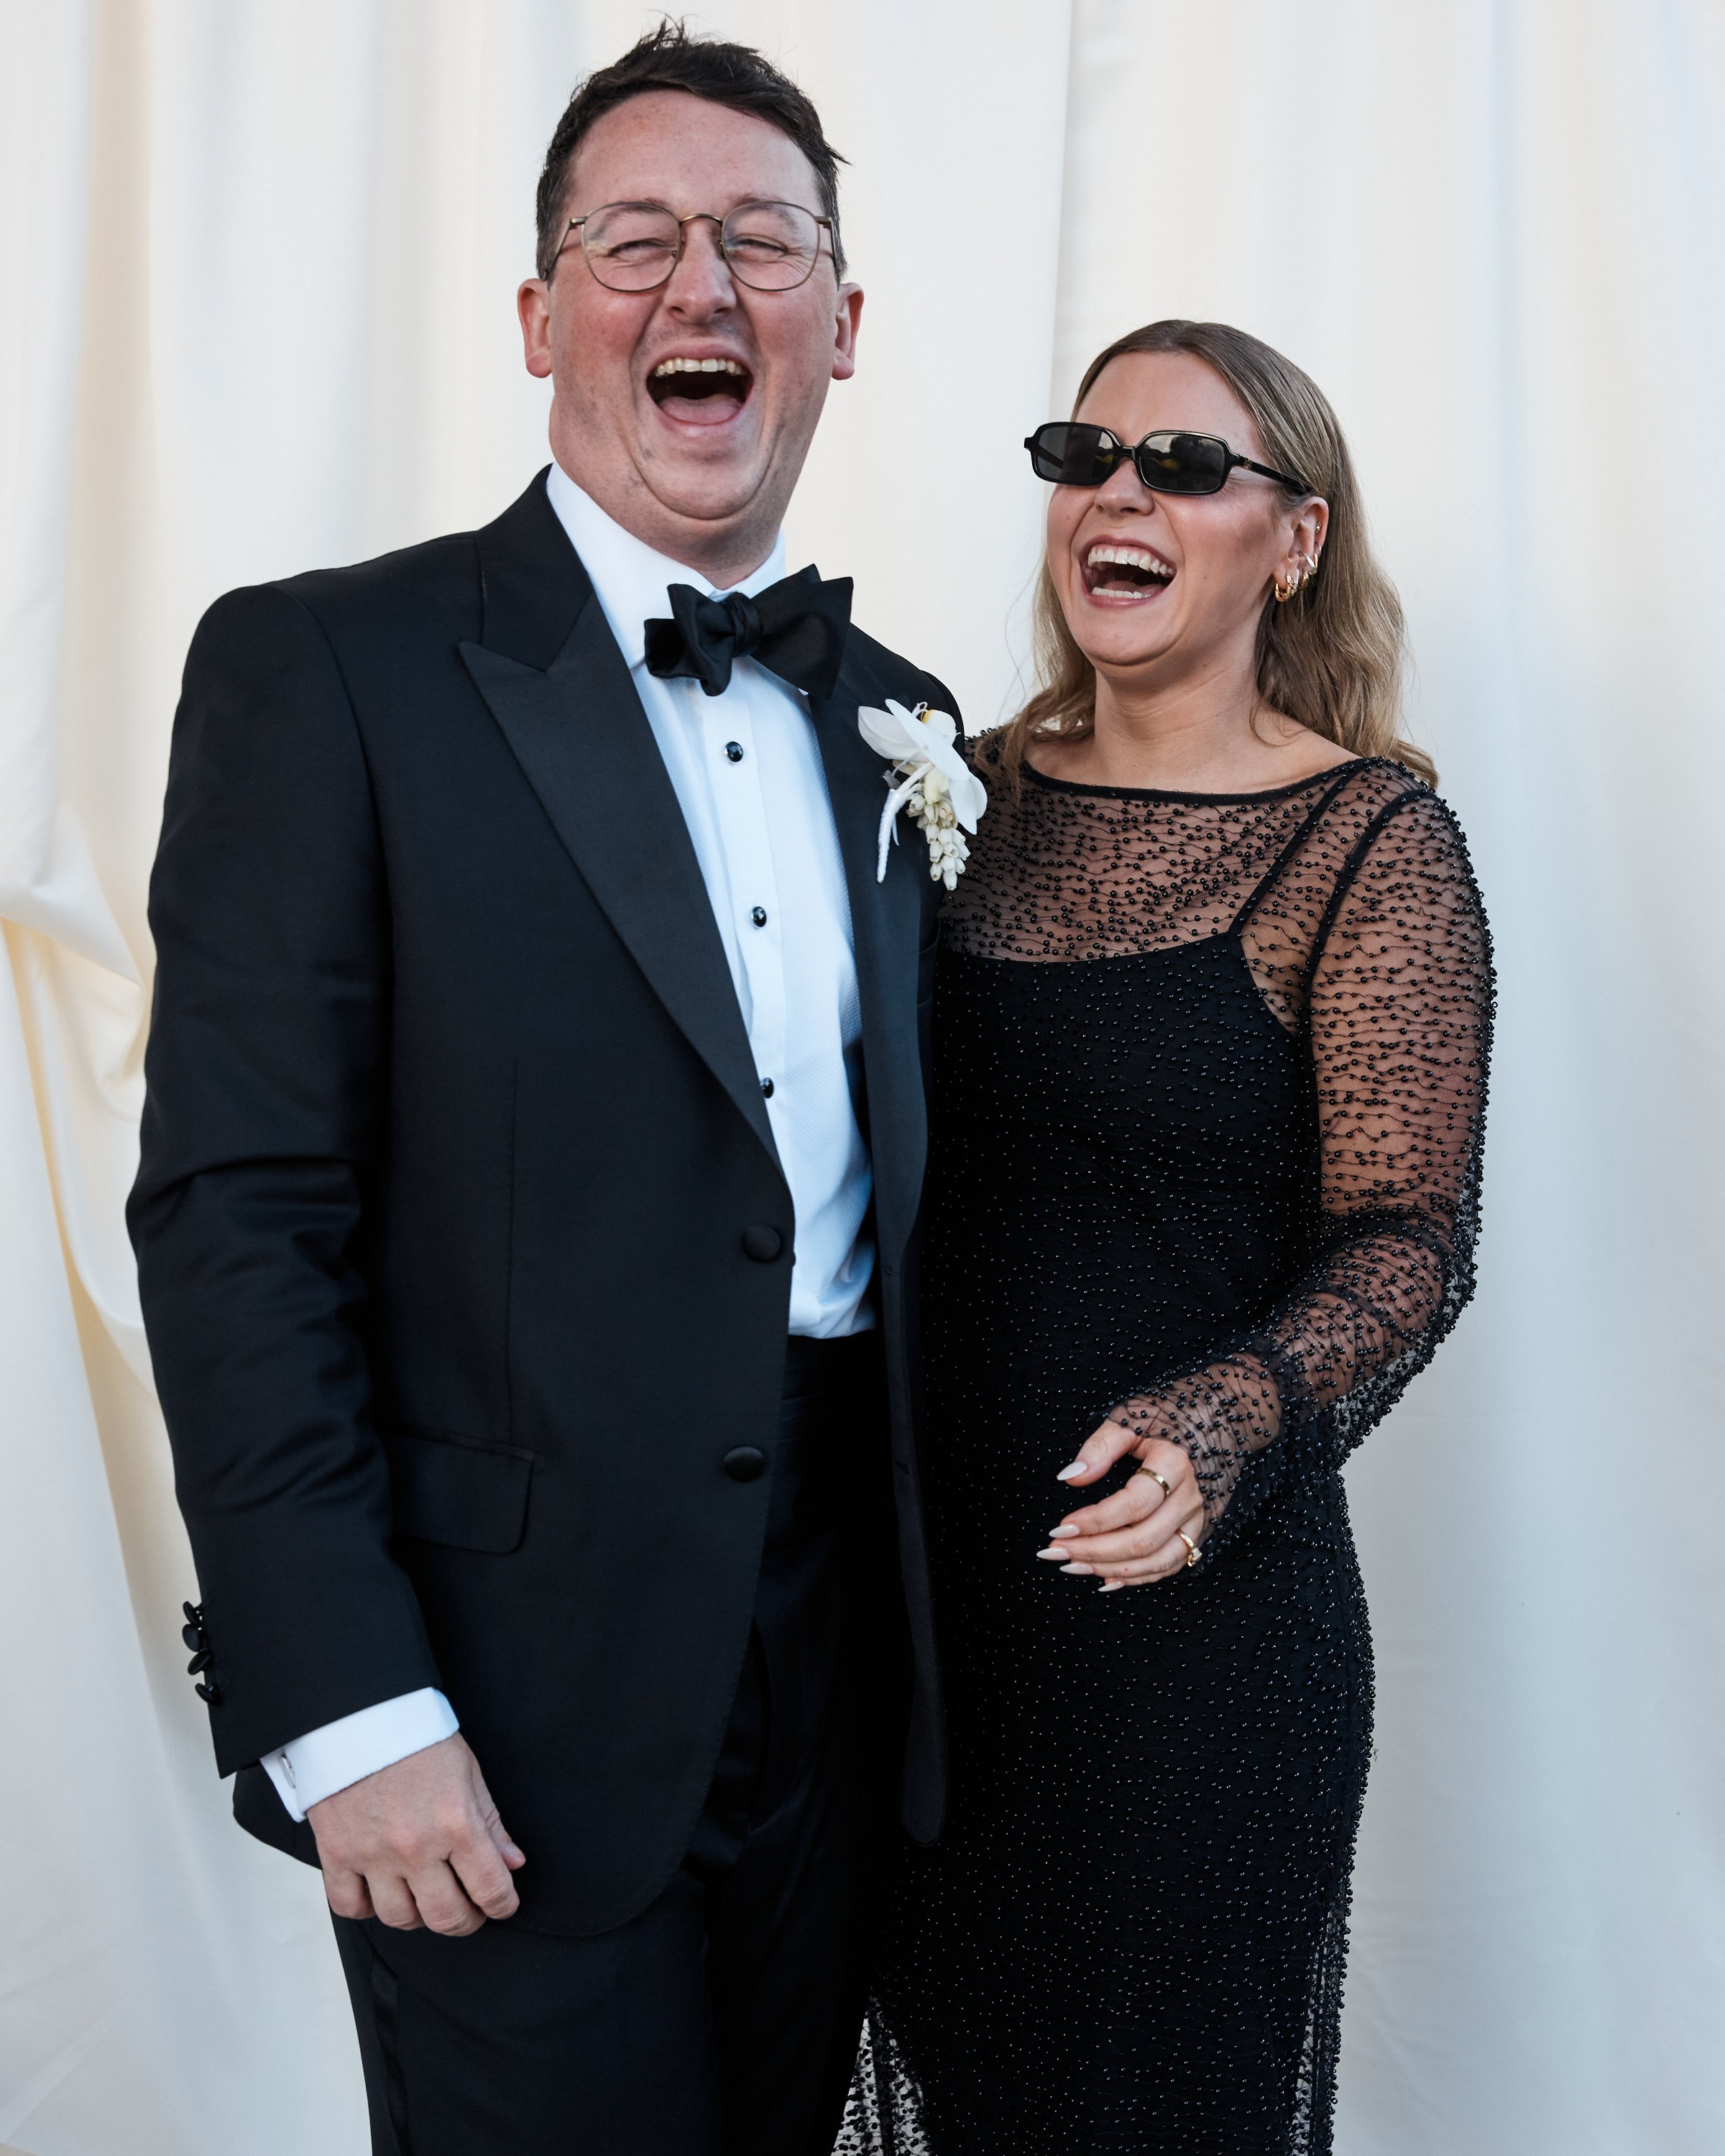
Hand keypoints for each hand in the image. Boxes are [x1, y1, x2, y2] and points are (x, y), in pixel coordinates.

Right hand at [309, 1732, 524, 1934]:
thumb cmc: (417, 1738)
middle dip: (466, 1921)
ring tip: (426, 1899)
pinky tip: (381, 1892)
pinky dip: (367, 1908)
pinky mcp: (336, 1855)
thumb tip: (513, 1863)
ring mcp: (372, 1854)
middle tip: (470, 1911)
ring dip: (419, 1917)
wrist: (360, 1714)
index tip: (503, 1904)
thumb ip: (491, 1823)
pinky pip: (350, 1907)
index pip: (490, 1888)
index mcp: (455, 1822)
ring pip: (400, 1919)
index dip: (503, 1905)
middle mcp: (415, 1846)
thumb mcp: (468, 1773)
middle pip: (446, 1917)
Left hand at [1036, 1417, 1205, 1589]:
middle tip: (1055, 1552)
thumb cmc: (1172, 1413)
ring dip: (1112, 1569)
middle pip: (1144, 1540)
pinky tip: (1105, 1577)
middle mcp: (1192, 1498)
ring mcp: (1200, 1518)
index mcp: (1175, 1464)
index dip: (1095, 1521)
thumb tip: (1070, 1477)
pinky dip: (1138, 1577)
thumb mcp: (1132, 1416)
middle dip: (1095, 1551)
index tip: (1060, 1528)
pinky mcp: (1201, 1531)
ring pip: (1158, 1560)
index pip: (1134, 1504)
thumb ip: (1100, 1446)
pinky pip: (1172, 1564)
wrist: (1226, 1416)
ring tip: (1072, 1566)